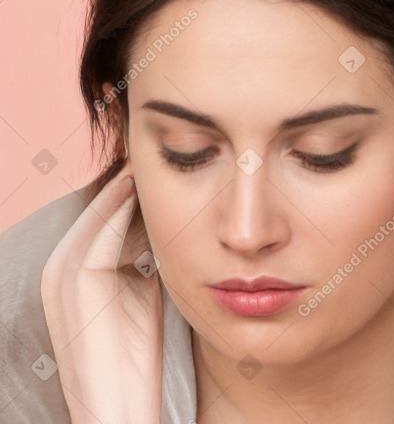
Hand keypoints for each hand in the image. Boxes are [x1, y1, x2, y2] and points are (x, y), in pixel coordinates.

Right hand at [41, 165, 162, 422]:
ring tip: (152, 167)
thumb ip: (144, 256)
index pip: (105, 218)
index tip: (159, 175)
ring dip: (127, 188)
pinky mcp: (75, 278)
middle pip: (101, 210)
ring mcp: (64, 270)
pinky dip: (124, 205)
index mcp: (75, 269)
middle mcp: (61, 264)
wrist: (118, 405)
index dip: (132, 194)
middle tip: (155, 162)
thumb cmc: (135, 353)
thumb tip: (163, 223)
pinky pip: (105, 229)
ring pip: (102, 213)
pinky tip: (145, 188)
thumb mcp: (141, 292)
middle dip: (129, 186)